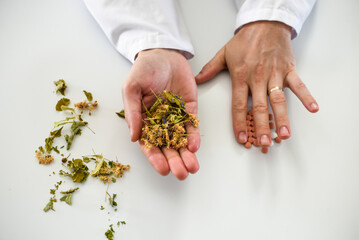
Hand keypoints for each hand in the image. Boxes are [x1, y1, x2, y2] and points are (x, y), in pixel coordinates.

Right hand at [122, 49, 199, 179]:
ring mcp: (176, 116)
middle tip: (181, 173)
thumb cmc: (143, 70)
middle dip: (174, 161)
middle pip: (167, 147)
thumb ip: (132, 112)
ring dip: (186, 154)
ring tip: (192, 167)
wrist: (163, 52)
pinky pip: (192, 125)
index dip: (155, 158)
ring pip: (181, 140)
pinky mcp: (189, 108)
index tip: (163, 169)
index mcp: (143, 121)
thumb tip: (134, 138)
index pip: (149, 144)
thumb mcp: (131, 88)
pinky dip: (194, 136)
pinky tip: (195, 146)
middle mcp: (160, 122)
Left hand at [195, 21, 318, 146]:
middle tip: (264, 143)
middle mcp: (258, 78)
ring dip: (282, 118)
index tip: (242, 138)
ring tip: (284, 135)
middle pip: (260, 107)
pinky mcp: (288, 69)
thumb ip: (210, 69)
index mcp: (241, 77)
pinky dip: (307, 96)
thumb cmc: (245, 40)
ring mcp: (274, 75)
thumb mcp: (223, 53)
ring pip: (279, 100)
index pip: (238, 105)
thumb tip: (197, 81)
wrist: (265, 23)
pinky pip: (299, 85)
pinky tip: (313, 109)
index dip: (239, 123)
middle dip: (262, 127)